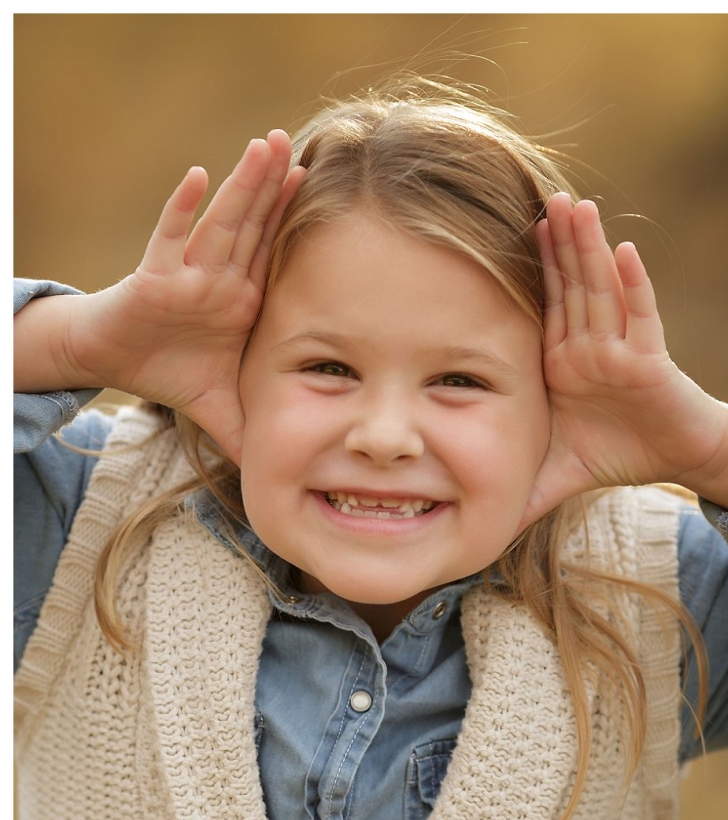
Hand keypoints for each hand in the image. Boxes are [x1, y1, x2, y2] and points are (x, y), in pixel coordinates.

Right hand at [63, 131, 303, 462]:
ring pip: (221, 223)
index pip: (274, 255)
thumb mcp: (221, 410)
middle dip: (276, 188)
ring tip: (265, 146)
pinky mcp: (153, 278)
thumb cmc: (169, 374)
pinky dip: (182, 208)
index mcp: (241, 302)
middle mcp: (219, 281)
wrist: (114, 363)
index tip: (322, 187)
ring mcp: (187, 275)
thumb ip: (253, 434)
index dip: (295, 222)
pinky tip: (197, 176)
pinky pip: (169, 238)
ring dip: (243, 185)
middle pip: (254, 227)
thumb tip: (283, 475)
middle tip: (302, 145)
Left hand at [519, 192, 727, 528]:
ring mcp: (619, 349)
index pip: (542, 308)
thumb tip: (477, 528)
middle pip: (569, 286)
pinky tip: (624, 251)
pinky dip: (633, 286)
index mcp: (561, 363)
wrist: (674, 460)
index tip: (505, 230)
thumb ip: (516, 493)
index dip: (529, 270)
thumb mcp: (554, 472)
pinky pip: (641, 317)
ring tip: (576, 205)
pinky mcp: (650, 360)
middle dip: (556, 244)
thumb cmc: (616, 455)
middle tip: (540, 197)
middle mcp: (588, 348)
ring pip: (600, 290)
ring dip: (588, 248)